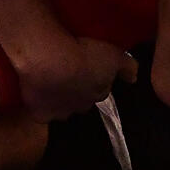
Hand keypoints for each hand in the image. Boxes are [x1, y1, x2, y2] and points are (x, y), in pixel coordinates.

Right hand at [16, 36, 136, 121]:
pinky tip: (34, 87)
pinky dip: (37, 99)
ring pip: (59, 107)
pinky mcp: (38, 113)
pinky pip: (39, 108)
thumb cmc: (84, 56)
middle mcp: (80, 109)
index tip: (88, 67)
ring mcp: (59, 114)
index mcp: (98, 94)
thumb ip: (128, 67)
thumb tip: (134, 77)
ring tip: (49, 77)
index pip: (100, 90)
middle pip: (80, 101)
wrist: (49, 61)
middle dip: (76, 91)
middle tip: (68, 72)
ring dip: (56, 96)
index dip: (94, 79)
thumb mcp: (114, 55)